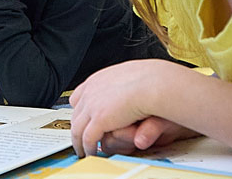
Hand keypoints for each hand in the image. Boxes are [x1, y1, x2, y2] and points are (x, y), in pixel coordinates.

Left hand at [68, 59, 194, 156]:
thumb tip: (117, 89)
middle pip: (76, 113)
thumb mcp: (130, 79)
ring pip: (78, 128)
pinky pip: (88, 138)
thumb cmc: (151, 81)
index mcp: (98, 80)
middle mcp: (91, 91)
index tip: (83, 117)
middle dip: (78, 126)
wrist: (155, 83)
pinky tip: (91, 152)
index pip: (79, 96)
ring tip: (83, 150)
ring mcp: (92, 105)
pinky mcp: (99, 119)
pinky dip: (88, 147)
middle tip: (81, 137)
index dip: (80, 109)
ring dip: (79, 140)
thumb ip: (120, 86)